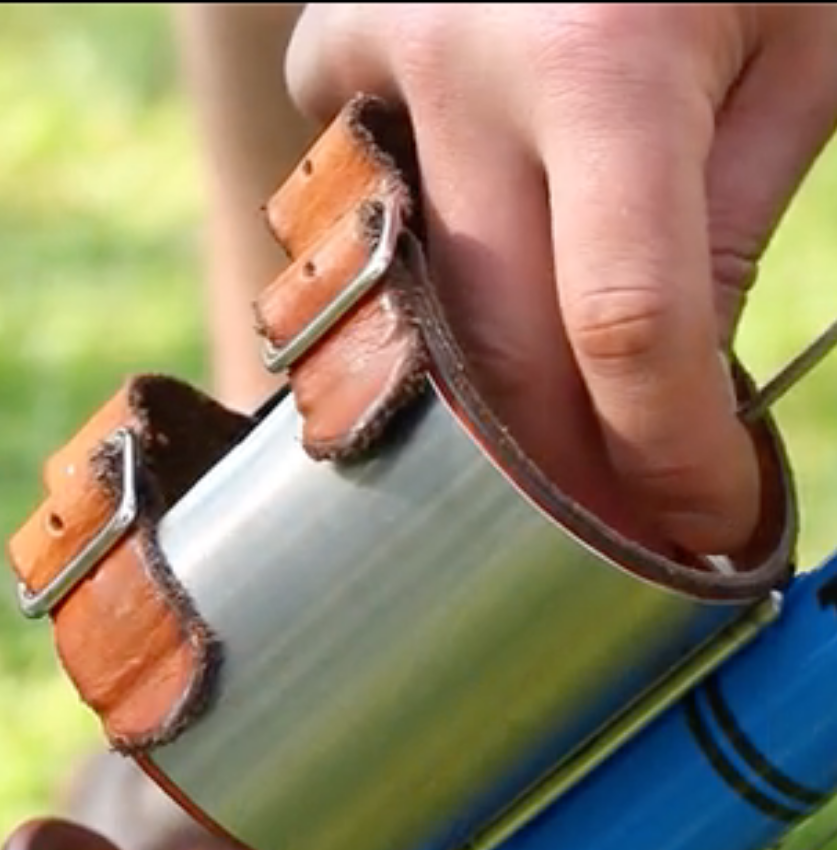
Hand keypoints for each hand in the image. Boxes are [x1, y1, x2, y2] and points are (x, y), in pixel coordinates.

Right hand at [286, 3, 836, 555]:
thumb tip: (667, 382)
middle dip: (566, 462)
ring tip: (551, 413)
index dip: (664, 453)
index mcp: (611, 58)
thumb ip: (721, 229)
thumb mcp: (796, 50)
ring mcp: (375, 62)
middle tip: (621, 511)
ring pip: (411, 308)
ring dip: (486, 386)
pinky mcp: (333, 52)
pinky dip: (410, 263)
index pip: (626, 326)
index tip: (700, 524)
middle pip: (495, 348)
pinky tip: (466, 242)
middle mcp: (463, 69)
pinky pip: (355, 211)